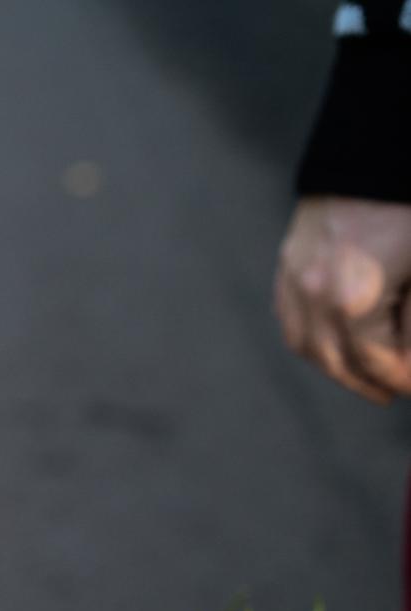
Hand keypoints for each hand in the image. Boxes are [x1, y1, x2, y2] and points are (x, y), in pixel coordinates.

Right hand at [274, 196, 410, 402]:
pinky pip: (290, 314)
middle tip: (394, 391)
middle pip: (336, 361)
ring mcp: (294, 275)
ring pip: (305, 344)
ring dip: (335, 366)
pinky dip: (310, 337)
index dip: (402, 379)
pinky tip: (333, 340)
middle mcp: (314, 293)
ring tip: (363, 374)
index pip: (376, 362)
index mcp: (353, 297)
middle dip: (368, 382)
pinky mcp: (289, 258)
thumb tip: (407, 356)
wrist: (380, 143)